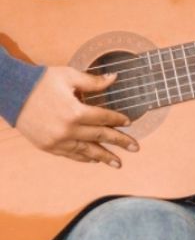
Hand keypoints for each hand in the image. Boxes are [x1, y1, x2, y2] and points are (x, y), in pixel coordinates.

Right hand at [15, 66, 138, 166]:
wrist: (12, 93)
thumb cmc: (41, 81)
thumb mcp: (69, 76)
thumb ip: (93, 82)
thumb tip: (114, 78)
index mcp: (75, 111)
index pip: (103, 118)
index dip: (118, 119)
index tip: (129, 122)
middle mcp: (68, 130)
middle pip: (100, 137)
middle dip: (119, 142)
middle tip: (136, 148)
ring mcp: (57, 141)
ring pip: (87, 151)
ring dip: (104, 157)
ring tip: (118, 163)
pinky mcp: (48, 147)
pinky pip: (71, 155)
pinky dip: (84, 158)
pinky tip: (94, 160)